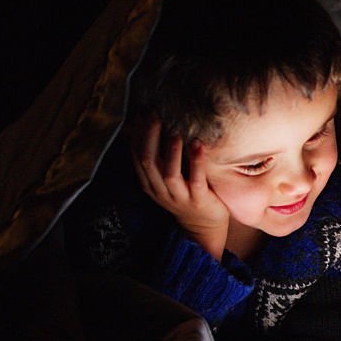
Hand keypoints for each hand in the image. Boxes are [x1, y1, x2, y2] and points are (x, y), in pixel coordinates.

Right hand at [132, 117, 229, 257]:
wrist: (203, 227)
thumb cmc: (185, 194)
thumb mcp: (165, 178)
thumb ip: (158, 157)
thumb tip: (145, 127)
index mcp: (149, 183)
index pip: (137, 156)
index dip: (138, 135)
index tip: (142, 113)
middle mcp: (160, 190)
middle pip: (149, 162)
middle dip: (150, 138)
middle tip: (155, 116)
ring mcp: (179, 197)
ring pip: (169, 174)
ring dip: (171, 152)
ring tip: (175, 133)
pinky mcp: (198, 200)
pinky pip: (196, 181)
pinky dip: (196, 162)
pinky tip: (198, 145)